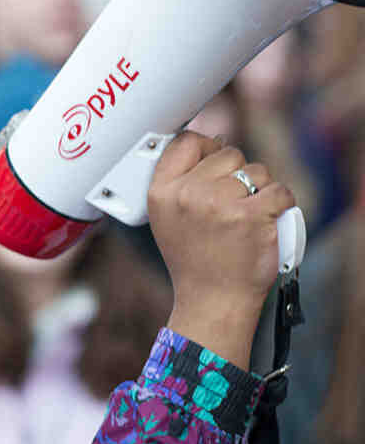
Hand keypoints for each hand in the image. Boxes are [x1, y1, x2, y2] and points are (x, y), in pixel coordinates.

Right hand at [147, 131, 294, 369]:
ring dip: (260, 188)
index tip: (215, 161)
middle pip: (228, 153)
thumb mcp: (166, 217)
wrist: (213, 302)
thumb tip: (212, 142)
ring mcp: (221, 204)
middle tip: (232, 203)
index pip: (187, 141)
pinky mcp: (253, 217)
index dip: (206, 146)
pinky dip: (281, 203)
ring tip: (249, 214)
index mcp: (163, 192)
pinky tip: (270, 217)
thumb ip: (180, 179)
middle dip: (237, 173)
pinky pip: (279, 191)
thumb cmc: (194, 260)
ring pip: (256, 171)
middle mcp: (188, 194)